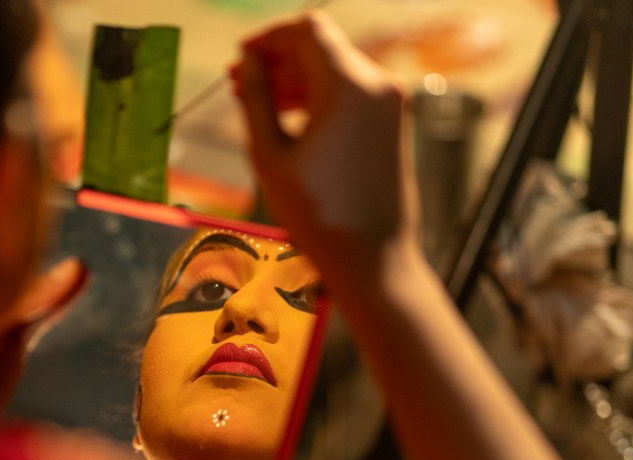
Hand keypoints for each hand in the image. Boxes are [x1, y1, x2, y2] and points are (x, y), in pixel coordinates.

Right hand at [230, 12, 420, 271]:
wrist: (374, 258)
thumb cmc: (319, 215)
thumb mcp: (270, 155)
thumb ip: (256, 98)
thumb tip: (249, 60)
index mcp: (349, 85)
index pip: (307, 29)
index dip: (269, 36)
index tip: (241, 56)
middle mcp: (378, 84)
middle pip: (321, 47)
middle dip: (278, 60)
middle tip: (239, 83)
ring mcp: (390, 103)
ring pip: (335, 68)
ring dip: (295, 79)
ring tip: (257, 103)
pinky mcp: (392, 122)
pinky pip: (351, 92)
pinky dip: (319, 96)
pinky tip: (289, 119)